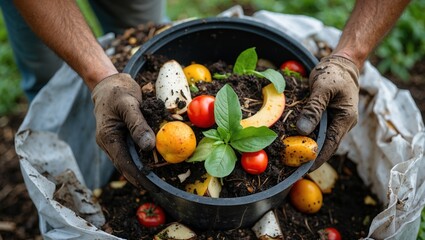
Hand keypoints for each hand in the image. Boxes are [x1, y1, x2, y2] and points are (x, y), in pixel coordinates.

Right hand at [92, 73, 154, 186]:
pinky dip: (142, 156)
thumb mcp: (129, 104)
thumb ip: (138, 125)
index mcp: (108, 137)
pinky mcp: (120, 138)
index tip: (151, 186)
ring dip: (142, 168)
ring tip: (159, 178)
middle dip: (142, 176)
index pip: (123, 163)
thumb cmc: (117, 91)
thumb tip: (149, 146)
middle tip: (159, 186)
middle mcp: (109, 143)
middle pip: (126, 165)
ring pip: (129, 159)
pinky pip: (131, 150)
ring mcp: (113, 141)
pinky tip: (155, 161)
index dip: (137, 176)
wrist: (108, 83)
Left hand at [296, 55, 358, 170]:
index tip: (303, 170)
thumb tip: (302, 130)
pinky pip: (316, 128)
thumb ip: (313, 108)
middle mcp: (341, 123)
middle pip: (325, 145)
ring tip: (288, 155)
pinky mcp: (327, 116)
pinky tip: (291, 137)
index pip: (331, 145)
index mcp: (345, 119)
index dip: (317, 159)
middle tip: (290, 165)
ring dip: (306, 145)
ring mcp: (335, 120)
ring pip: (320, 137)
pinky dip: (305, 134)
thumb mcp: (323, 88)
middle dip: (309, 155)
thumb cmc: (334, 73)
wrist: (342, 63)